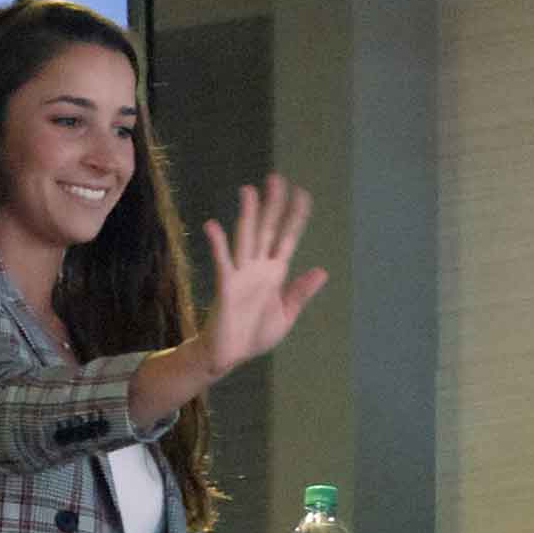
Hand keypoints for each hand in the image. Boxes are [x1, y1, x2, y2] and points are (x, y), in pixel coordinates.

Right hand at [198, 174, 326, 375]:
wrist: (230, 355)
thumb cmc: (254, 334)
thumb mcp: (286, 314)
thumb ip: (300, 292)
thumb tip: (322, 270)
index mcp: (274, 272)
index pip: (287, 237)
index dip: (296, 215)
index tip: (302, 192)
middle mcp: (258, 267)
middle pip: (267, 229)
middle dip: (272, 204)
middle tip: (276, 178)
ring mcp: (241, 274)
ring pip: (246, 238)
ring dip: (248, 215)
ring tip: (248, 190)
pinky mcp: (226, 286)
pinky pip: (222, 262)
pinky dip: (217, 244)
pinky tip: (211, 225)